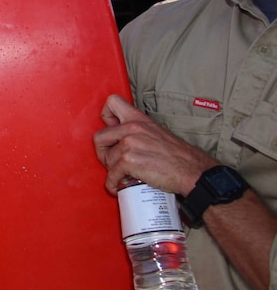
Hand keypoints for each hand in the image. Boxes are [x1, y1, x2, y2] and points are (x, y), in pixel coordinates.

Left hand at [93, 94, 216, 195]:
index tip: (109, 130)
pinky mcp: (129, 161)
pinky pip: (111, 174)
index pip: (112, 102)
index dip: (105, 117)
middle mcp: (132, 128)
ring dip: (112, 170)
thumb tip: (119, 139)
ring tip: (123, 175)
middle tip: (112, 161)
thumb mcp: (155, 132)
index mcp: (138, 118)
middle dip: (103, 152)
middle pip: (99, 137)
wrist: (192, 171)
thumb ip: (137, 131)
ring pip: (106, 159)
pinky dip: (112, 184)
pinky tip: (117, 186)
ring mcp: (130, 144)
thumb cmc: (176, 155)